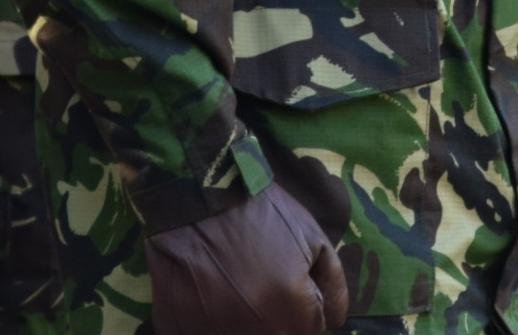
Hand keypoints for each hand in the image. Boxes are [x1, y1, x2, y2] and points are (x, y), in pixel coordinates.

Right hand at [145, 183, 347, 334]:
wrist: (199, 197)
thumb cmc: (260, 213)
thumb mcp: (312, 238)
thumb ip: (334, 285)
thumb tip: (335, 321)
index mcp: (292, 313)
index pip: (312, 331)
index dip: (305, 306)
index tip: (290, 282)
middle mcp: (257, 333)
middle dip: (279, 317)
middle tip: (262, 282)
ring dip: (247, 322)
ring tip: (237, 288)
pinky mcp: (181, 332)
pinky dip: (213, 323)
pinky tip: (212, 295)